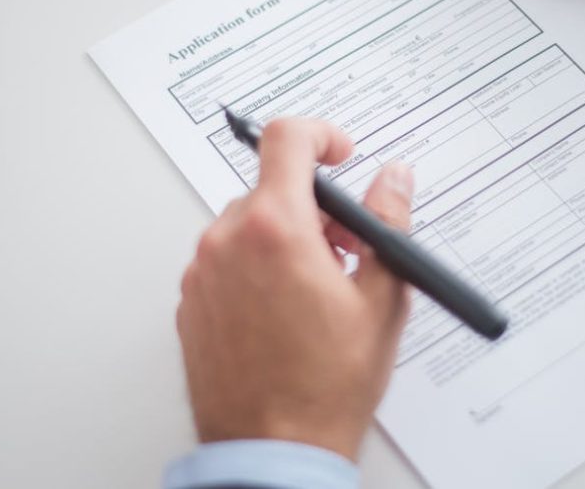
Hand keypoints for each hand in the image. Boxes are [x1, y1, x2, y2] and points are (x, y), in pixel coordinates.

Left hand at [176, 118, 412, 460]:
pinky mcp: (190, 302)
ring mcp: (202, 274)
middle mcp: (226, 242)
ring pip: (247, 226)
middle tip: (346, 249)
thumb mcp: (382, 299)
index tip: (340, 153)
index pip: (287, 139)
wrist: (274, 450)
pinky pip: (225, 261)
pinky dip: (256, 267)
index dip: (321, 135)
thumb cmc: (326, 385)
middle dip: (314, 208)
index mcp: (274, 229)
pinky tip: (285, 310)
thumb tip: (394, 179)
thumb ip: (388, 223)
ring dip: (284, 239)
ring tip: (317, 289)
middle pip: (272, 189)